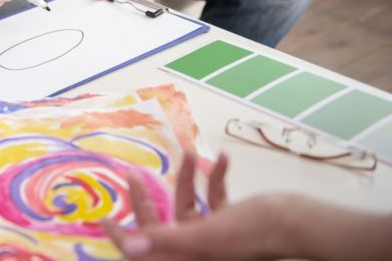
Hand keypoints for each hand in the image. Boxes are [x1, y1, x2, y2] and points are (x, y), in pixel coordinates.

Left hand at [103, 152, 288, 260]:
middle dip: (147, 199)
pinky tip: (225, 158)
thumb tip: (128, 246)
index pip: (146, 249)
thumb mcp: (207, 234)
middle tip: (132, 175)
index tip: (104, 219)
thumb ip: (165, 238)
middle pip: (161, 225)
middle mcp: (197, 249)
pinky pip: (215, 199)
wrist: (301, 224)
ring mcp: (215, 237)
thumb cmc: (256, 231)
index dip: (122, 237)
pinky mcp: (232, 223)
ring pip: (188, 207)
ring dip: (186, 180)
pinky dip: (216, 179)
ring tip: (188, 154)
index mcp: (188, 256)